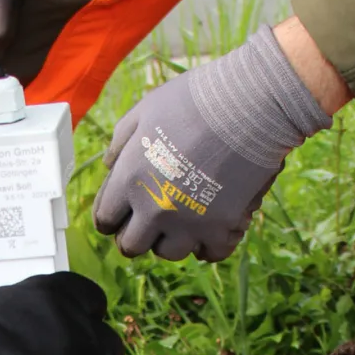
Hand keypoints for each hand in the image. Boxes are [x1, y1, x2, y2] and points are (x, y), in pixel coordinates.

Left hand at [93, 25, 331, 261]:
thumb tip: (110, 166)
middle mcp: (154, 209)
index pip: (104, 221)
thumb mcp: (145, 110)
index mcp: (130, 180)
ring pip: (168, 253)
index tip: (122, 214)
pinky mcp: (221, 228)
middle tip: (148, 224)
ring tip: (183, 219)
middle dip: (136, 236)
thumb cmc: (196, 100)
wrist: (250, 102)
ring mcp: (189, 223)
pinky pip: (209, 254)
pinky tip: (210, 228)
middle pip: (130, 247)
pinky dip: (209, 245)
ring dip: (172, 239)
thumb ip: (121, 142)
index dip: (111, 218)